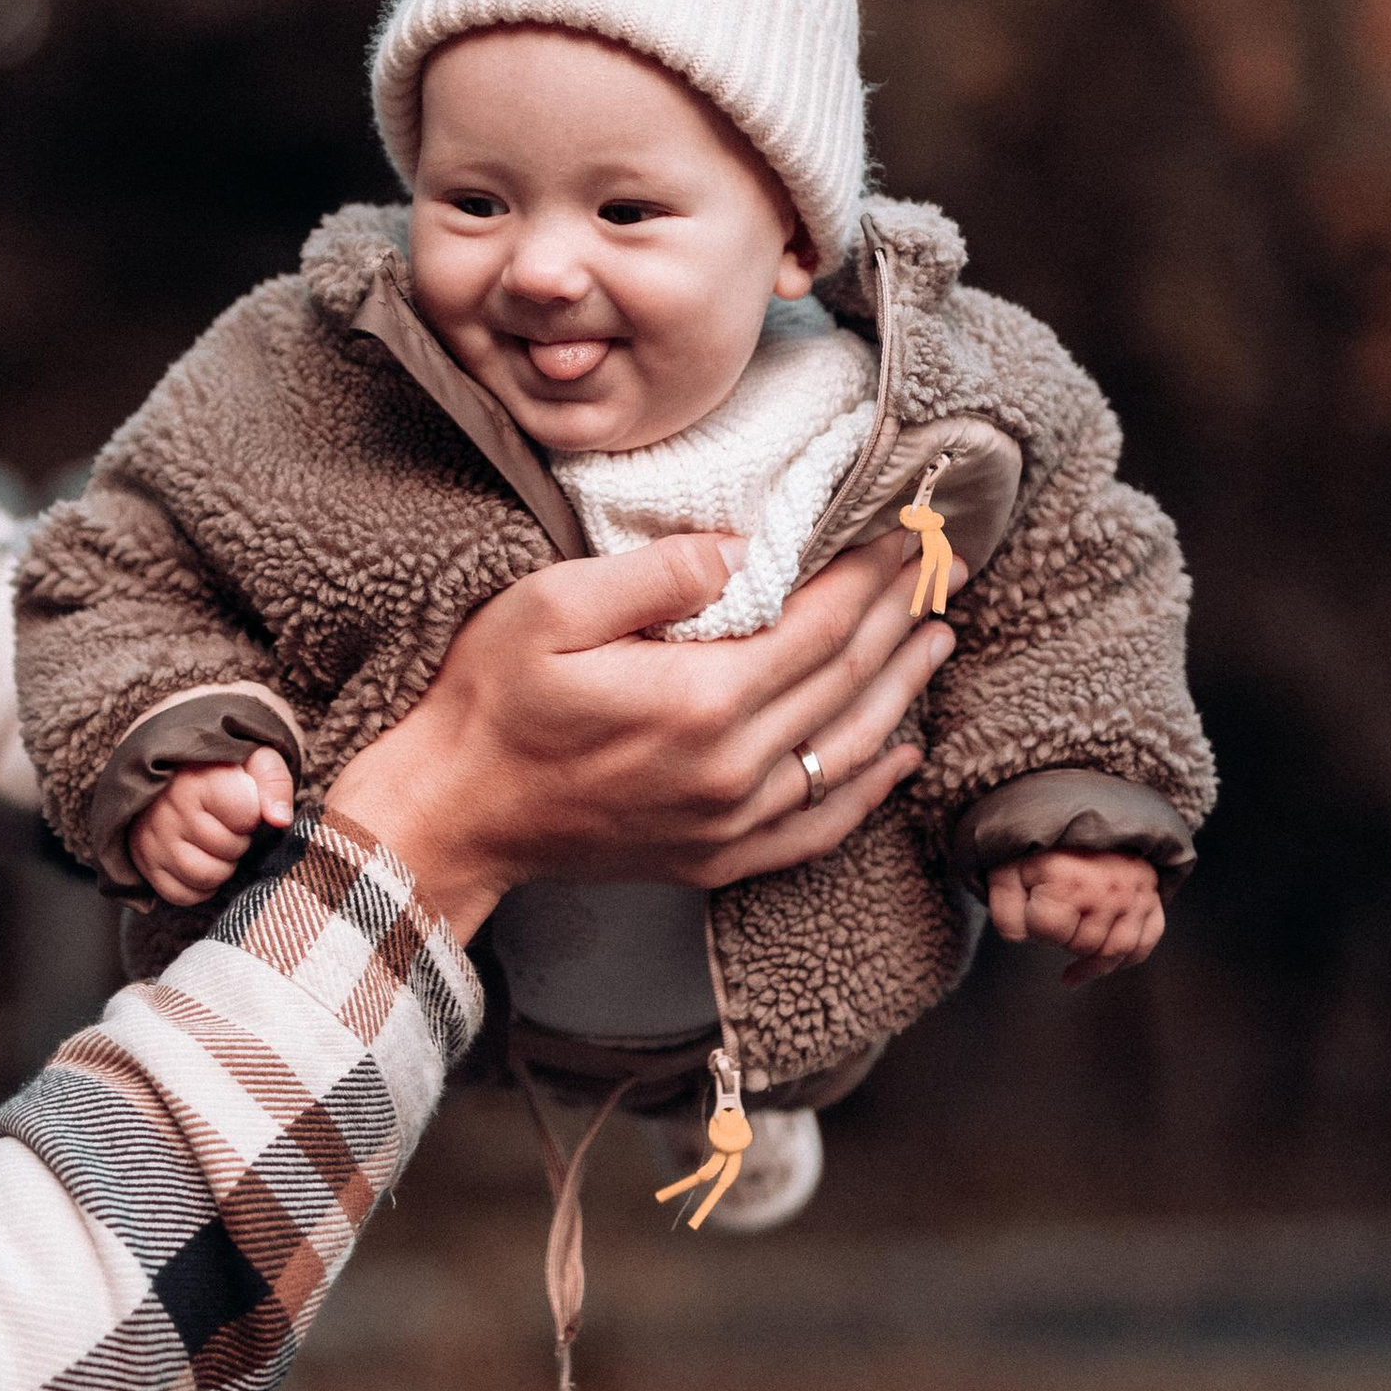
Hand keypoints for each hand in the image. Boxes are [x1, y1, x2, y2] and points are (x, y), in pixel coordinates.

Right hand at [127, 749, 297, 906]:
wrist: (172, 771)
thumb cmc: (220, 766)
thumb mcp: (254, 758)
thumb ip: (273, 783)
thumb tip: (279, 820)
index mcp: (198, 779)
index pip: (245, 813)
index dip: (253, 813)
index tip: (243, 802)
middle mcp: (169, 809)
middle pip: (228, 848)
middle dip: (239, 840)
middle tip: (229, 825)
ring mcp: (152, 838)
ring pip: (204, 876)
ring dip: (222, 866)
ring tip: (217, 844)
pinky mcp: (144, 862)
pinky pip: (180, 894)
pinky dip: (199, 887)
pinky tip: (203, 861)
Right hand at [326, 530, 955, 942]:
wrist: (453, 812)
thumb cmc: (491, 699)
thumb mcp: (552, 607)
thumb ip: (656, 574)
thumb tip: (745, 549)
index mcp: (700, 699)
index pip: (820, 624)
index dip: (869, 575)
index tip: (900, 533)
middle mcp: (733, 769)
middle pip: (847, 682)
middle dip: (897, 618)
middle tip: (936, 568)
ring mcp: (730, 823)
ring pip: (849, 752)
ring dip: (902, 692)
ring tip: (934, 640)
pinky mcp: (717, 858)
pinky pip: (819, 827)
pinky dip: (869, 789)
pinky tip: (897, 755)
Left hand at [986, 847, 1164, 985]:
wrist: (1079, 815)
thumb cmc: (1041, 849)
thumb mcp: (1008, 869)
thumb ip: (1004, 907)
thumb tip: (1019, 940)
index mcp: (1067, 877)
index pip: (1048, 932)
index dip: (1034, 925)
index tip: (1033, 904)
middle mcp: (1106, 888)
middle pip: (1081, 945)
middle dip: (1062, 937)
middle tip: (1055, 911)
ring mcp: (1133, 894)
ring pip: (1113, 952)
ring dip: (1090, 954)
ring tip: (1073, 940)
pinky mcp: (1150, 898)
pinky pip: (1143, 944)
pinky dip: (1125, 959)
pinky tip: (1103, 962)